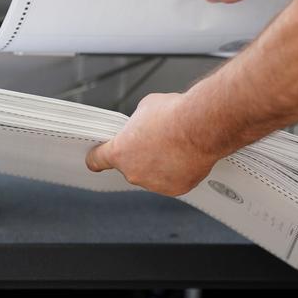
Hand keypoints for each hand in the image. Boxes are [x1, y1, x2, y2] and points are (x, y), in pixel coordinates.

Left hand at [85, 93, 219, 196]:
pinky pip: (173, 180)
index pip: (97, 160)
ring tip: (176, 146)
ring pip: (153, 175)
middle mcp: (134, 172)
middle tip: (157, 141)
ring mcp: (155, 184)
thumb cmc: (174, 115)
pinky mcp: (176, 189)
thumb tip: (144, 125)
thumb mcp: (146, 108)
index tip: (97, 159)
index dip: (97, 157)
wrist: (201, 126)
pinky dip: (179, 171)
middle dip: (141, 156)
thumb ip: (138, 122)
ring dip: (160, 164)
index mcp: (120, 152)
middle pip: (131, 166)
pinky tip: (186, 155)